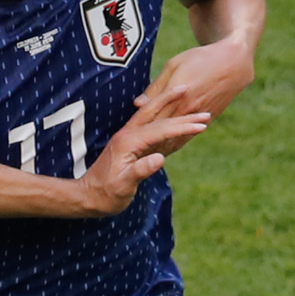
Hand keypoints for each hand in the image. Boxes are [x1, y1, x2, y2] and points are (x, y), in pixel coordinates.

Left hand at [81, 86, 209, 215]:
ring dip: (171, 107)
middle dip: (182, 113)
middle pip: (158, 117)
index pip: (160, 130)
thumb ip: (140, 171)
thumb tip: (160, 158)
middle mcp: (127, 135)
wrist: (88, 196)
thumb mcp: (123, 185)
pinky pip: (150, 125)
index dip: (182, 127)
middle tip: (206, 111)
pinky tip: (173, 119)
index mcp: (127, 142)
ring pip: (152, 117)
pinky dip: (164, 118)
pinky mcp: (128, 143)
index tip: (202, 125)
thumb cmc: (105, 194)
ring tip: (188, 99)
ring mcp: (127, 138)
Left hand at [133, 36, 252, 152]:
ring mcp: (199, 115)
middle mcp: (188, 110)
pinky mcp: (209, 117)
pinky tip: (167, 150)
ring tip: (145, 161)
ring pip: (177, 137)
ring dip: (162, 149)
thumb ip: (156, 89)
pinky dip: (177, 144)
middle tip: (130, 159)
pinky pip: (190, 135)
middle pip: (163, 132)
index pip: (153, 120)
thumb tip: (138, 104)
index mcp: (177, 97)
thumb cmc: (200, 58)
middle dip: (147, 146)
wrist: (234, 61)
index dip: (138, 133)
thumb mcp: (174, 66)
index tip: (125, 145)